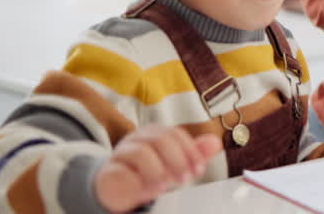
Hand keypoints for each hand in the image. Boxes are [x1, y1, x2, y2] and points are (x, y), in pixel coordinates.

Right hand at [93, 124, 220, 213]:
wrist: (116, 189)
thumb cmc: (149, 173)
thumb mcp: (174, 165)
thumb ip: (194, 153)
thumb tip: (216, 143)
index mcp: (155, 133)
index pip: (176, 134)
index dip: (190, 150)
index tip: (199, 170)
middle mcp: (137, 139)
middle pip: (160, 139)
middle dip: (176, 160)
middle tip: (184, 179)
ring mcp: (120, 153)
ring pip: (140, 153)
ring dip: (156, 171)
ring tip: (163, 188)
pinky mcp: (107, 171)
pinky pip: (119, 172)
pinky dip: (134, 181)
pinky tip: (142, 191)